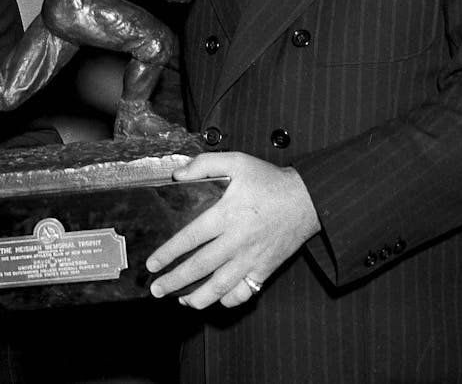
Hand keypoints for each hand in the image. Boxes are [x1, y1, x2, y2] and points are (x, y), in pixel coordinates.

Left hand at [145, 152, 319, 308]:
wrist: (308, 199)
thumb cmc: (271, 181)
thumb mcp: (237, 162)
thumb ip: (205, 165)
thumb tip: (178, 175)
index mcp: (226, 215)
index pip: (190, 238)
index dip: (168, 253)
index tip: (152, 264)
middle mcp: (237, 241)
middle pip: (199, 267)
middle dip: (174, 281)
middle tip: (156, 289)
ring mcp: (251, 258)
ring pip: (220, 286)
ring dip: (197, 297)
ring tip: (181, 300)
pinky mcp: (265, 269)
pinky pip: (244, 293)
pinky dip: (228, 300)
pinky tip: (215, 299)